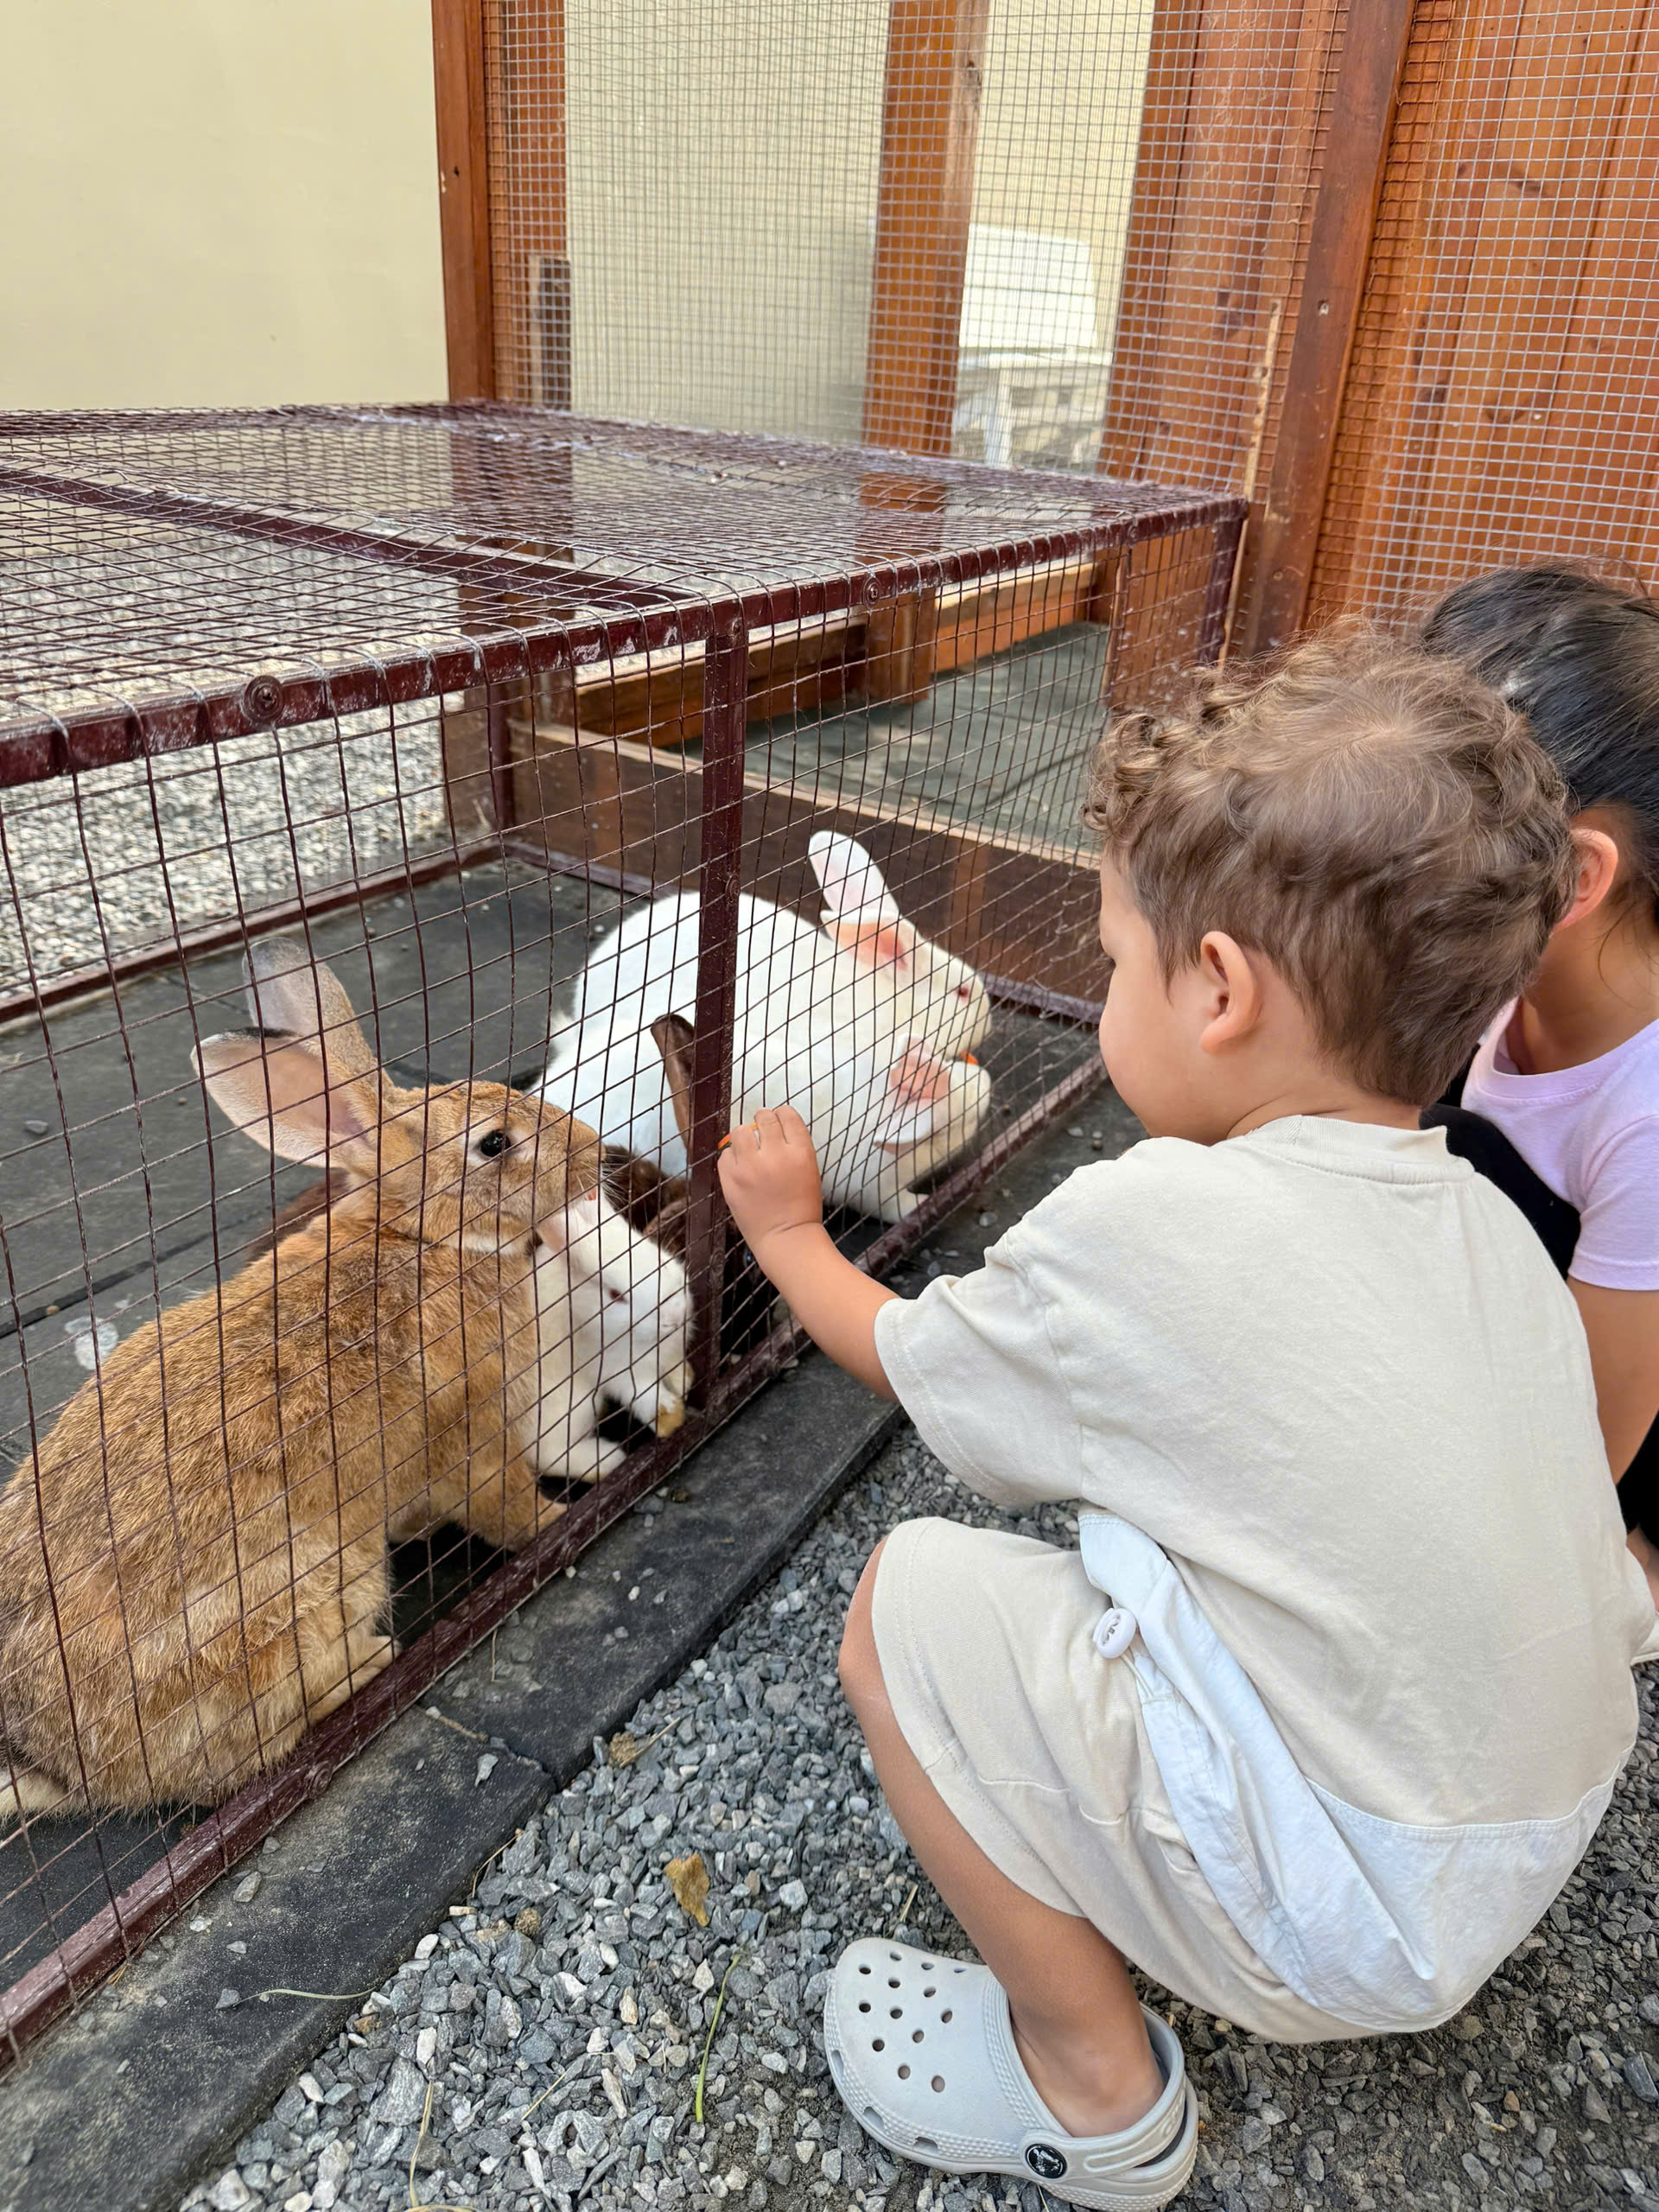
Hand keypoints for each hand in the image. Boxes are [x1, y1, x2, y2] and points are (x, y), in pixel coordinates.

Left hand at [717, 1105, 824, 1257]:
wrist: (787, 1238)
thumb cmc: (801, 1206)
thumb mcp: (809, 1170)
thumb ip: (793, 1146)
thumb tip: (773, 1126)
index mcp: (800, 1152)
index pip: (787, 1115)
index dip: (782, 1115)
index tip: (778, 1120)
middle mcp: (775, 1154)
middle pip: (764, 1117)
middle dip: (763, 1120)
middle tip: (762, 1130)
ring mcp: (750, 1166)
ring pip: (740, 1131)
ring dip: (745, 1136)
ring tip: (749, 1149)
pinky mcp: (731, 1179)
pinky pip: (725, 1154)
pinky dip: (732, 1158)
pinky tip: (741, 1169)